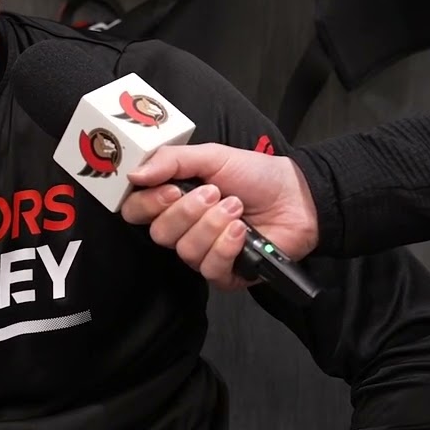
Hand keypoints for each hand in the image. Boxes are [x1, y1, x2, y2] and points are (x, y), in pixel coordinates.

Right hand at [119, 143, 319, 290]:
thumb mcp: (211, 156)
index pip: (136, 210)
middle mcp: (182, 228)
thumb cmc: (254, 175)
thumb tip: (133, 175)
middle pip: (159, 233)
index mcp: (172, 200)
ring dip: (212, 225)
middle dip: (187, 212)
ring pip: (185, 250)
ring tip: (236, 208)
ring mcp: (202, 252)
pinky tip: (242, 231)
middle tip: (214, 193)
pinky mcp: (224, 273)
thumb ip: (170, 160)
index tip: (171, 189)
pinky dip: (226, 246)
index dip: (148, 203)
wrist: (296, 196)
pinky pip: (210, 268)